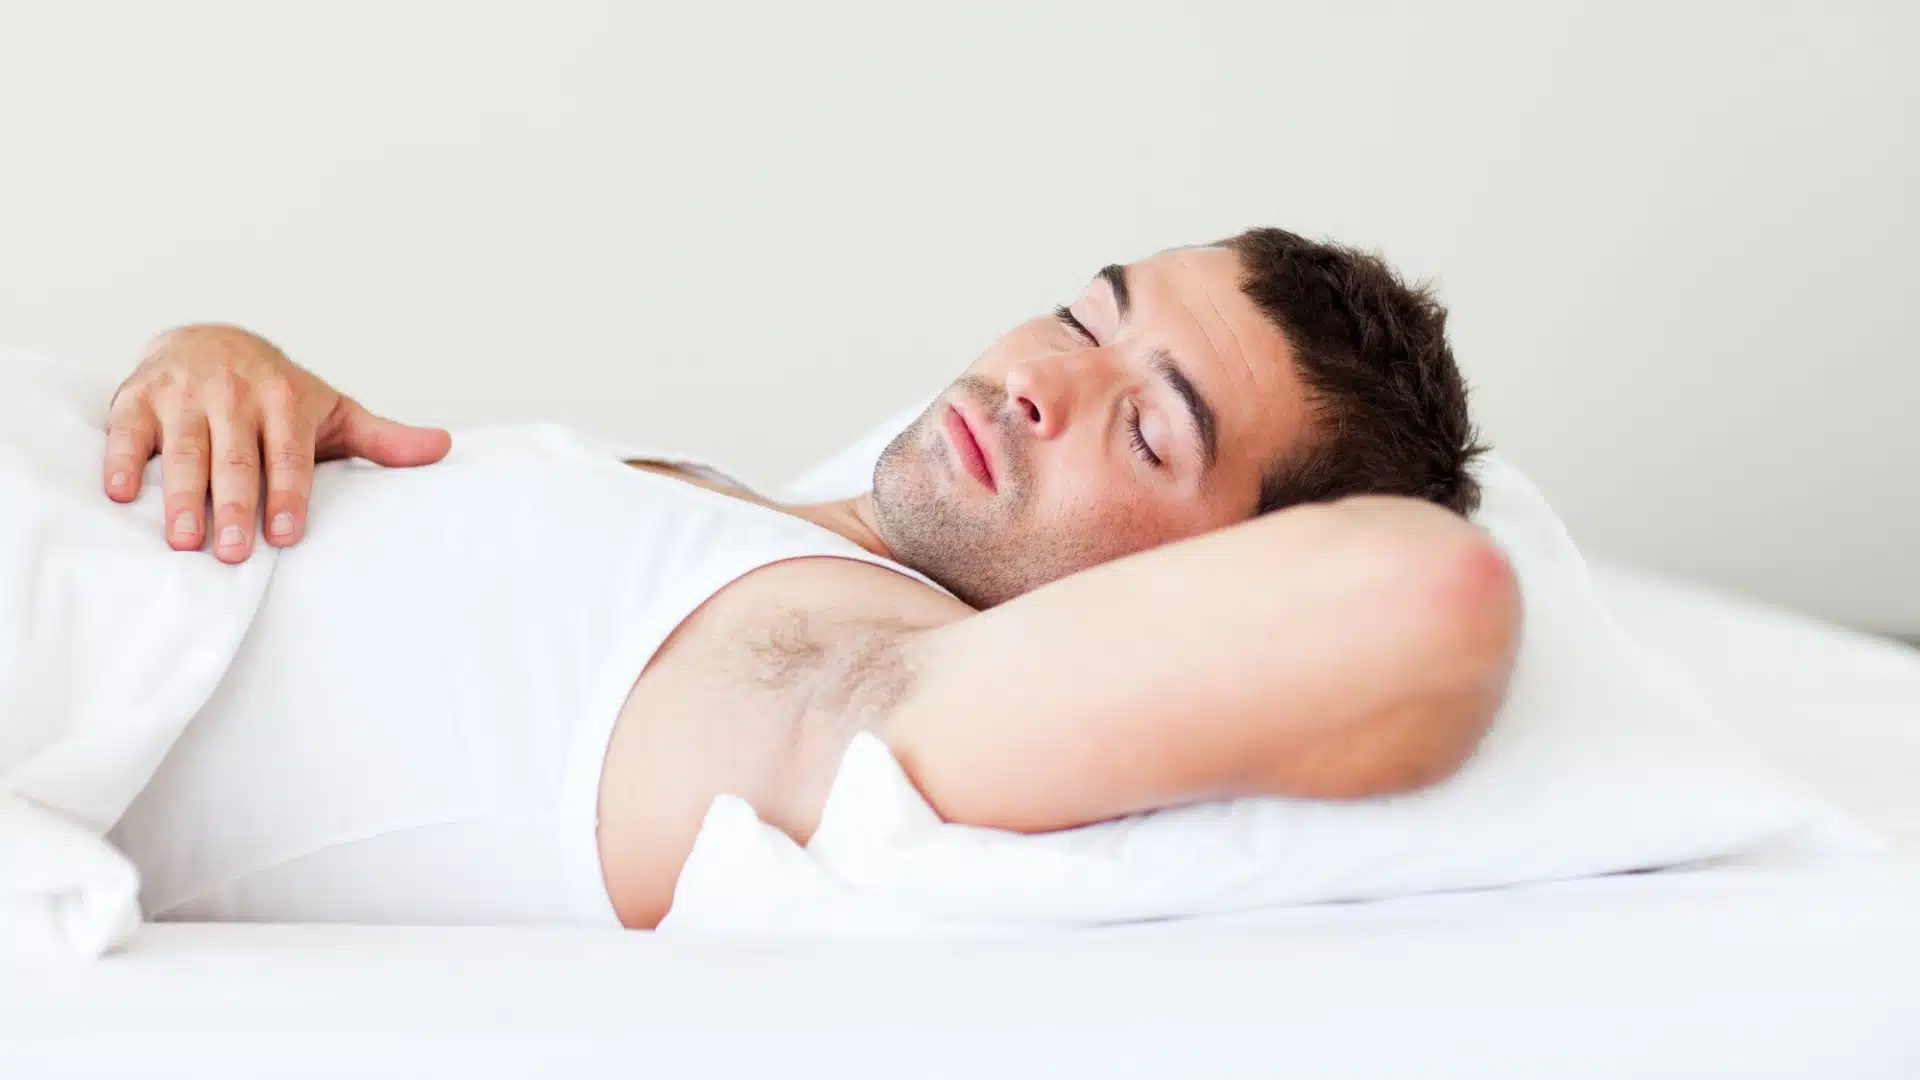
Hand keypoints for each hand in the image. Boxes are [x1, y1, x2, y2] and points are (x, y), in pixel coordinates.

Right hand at [103, 324, 451, 561]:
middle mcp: (235, 394)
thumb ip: (381, 438)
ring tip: (182, 540)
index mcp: (285, 400)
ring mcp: (184, 394)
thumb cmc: (277, 392)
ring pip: (182, 450)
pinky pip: (127, 430)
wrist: (210, 337)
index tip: (284, 535)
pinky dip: (122, 459)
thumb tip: (443, 448)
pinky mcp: (139, 397)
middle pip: (235, 459)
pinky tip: (120, 493)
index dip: (287, 495)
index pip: (289, 456)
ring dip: (180, 496)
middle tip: (233, 553)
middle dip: (235, 506)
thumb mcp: (332, 410)